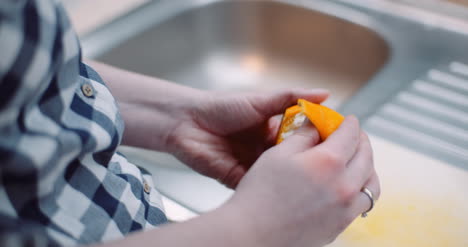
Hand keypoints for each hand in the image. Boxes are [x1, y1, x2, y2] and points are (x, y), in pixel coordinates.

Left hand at [166, 88, 328, 187]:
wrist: (186, 122)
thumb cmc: (220, 107)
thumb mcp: (260, 101)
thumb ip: (292, 98)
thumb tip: (325, 93)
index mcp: (273, 130)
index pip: (302, 139)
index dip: (318, 144)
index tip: (339, 147)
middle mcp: (265, 149)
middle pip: (292, 161)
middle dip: (306, 165)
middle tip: (327, 169)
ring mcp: (253, 165)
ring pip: (277, 176)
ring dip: (289, 180)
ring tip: (309, 183)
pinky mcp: (239, 179)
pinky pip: (258, 186)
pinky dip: (268, 190)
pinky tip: (282, 192)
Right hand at [225, 117, 379, 246]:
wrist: (252, 233)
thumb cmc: (260, 193)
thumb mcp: (278, 154)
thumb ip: (303, 136)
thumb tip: (316, 126)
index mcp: (328, 162)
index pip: (351, 134)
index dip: (350, 123)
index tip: (348, 120)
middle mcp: (344, 186)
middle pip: (366, 156)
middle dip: (361, 141)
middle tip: (353, 136)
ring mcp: (345, 209)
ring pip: (371, 183)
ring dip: (367, 166)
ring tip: (356, 160)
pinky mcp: (340, 226)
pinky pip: (362, 203)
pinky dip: (361, 189)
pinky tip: (347, 185)